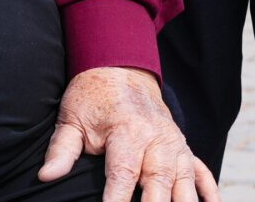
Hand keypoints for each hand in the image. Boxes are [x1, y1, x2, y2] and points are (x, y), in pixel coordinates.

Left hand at [37, 65, 217, 201]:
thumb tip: (46, 176)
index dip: (118, 199)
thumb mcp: (72, 119)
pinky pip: (201, 172)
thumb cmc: (93, 98)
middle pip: (159, 180)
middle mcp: (157, 138)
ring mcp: (174, 143)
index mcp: (127, 131)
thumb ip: (61, 150)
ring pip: (184, 179)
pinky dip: (209, 191)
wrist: (121, 67)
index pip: (124, 174)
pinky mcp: (183, 147)